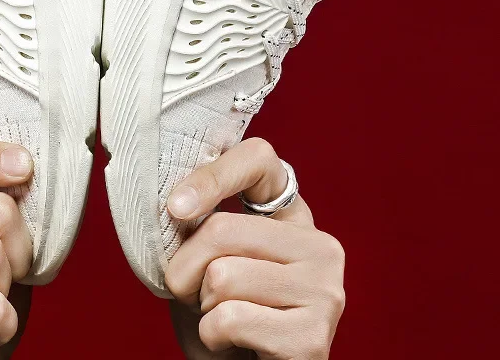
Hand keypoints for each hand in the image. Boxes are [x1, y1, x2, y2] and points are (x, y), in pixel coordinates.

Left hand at [166, 138, 344, 358]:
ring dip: (202, 306)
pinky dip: (212, 336)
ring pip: (222, 277)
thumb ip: (201, 224)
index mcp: (292, 215)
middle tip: (192, 293)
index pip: (258, 159)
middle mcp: (319, 245)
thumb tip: (177, 204)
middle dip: (184, 268)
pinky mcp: (314, 338)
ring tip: (222, 318)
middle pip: (221, 229)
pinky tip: (234, 344)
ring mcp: (325, 291)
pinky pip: (230, 320)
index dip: (210, 176)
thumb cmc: (223, 312)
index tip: (174, 207)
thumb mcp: (207, 258)